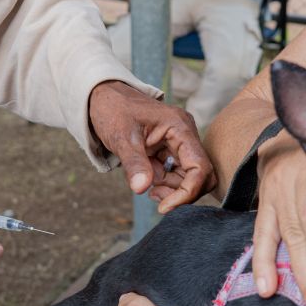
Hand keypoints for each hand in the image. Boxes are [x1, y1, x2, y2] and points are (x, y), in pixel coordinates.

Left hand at [88, 80, 215, 211]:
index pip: (199, 167)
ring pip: (189, 178)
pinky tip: (147, 180)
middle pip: (201, 176)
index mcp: (180, 127)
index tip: (164, 207)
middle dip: (181, 193)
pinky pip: (176, 175)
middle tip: (154, 195)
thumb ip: (134, 163)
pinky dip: (165, 184)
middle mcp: (185, 135)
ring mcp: (179, 144)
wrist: (104, 98)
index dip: (187, 192)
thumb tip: (141, 188)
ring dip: (171, 189)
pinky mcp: (171, 151)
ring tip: (146, 184)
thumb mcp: (121, 137)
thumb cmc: (113, 110)